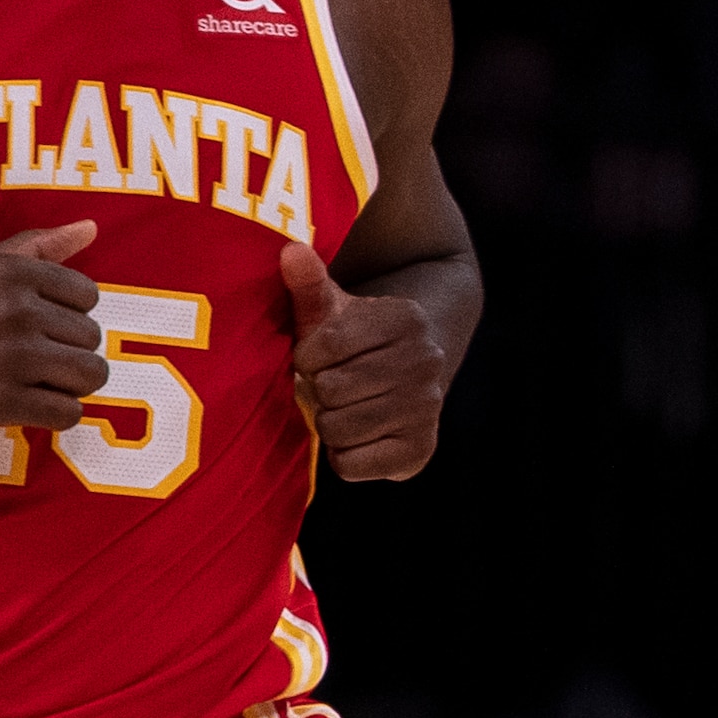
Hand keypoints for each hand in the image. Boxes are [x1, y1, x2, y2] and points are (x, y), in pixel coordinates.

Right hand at [0, 223, 103, 433]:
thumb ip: (34, 246)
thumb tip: (91, 227)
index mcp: (13, 272)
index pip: (88, 296)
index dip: (63, 316)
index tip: (29, 325)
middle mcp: (17, 310)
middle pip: (91, 339)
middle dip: (64, 352)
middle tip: (19, 359)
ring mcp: (13, 357)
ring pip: (91, 376)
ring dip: (66, 385)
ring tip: (27, 381)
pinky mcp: (5, 401)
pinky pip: (69, 414)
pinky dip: (52, 415)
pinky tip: (21, 405)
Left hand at [279, 237, 452, 483]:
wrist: (416, 365)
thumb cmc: (357, 336)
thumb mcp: (334, 307)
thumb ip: (310, 285)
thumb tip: (291, 251)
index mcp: (405, 319)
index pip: (325, 347)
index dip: (307, 355)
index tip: (317, 354)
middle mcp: (425, 363)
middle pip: (330, 391)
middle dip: (318, 388)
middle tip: (330, 383)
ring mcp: (427, 409)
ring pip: (337, 429)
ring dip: (327, 421)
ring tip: (340, 406)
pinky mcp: (421, 450)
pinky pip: (351, 466)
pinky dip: (342, 455)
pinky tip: (355, 433)